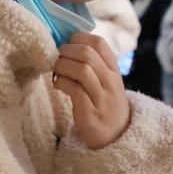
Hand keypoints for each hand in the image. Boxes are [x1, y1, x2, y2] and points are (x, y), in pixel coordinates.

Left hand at [53, 32, 130, 148]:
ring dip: (62, 66)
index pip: (99, 43)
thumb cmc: (105, 103)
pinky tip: (58, 85)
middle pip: (88, 53)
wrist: (116, 135)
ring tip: (56, 70)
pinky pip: (74, 90)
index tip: (67, 44)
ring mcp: (102, 97)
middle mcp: (111, 81)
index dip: (78, 38)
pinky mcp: (90, 113)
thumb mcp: (106, 81)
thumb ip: (93, 64)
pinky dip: (61, 83)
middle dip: (66, 51)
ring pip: (82, 70)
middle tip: (57, 57)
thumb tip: (65, 45)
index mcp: (113, 69)